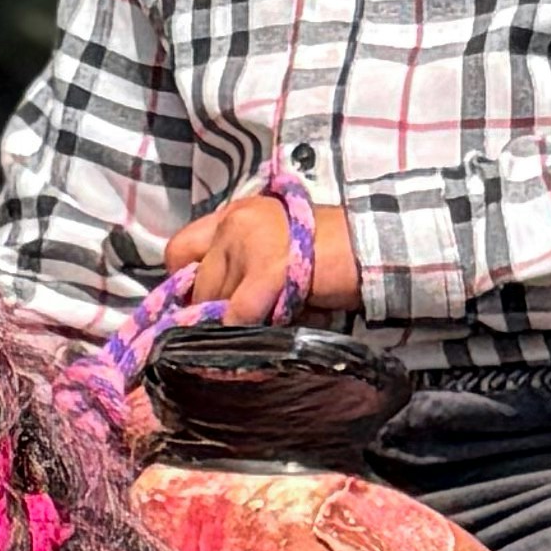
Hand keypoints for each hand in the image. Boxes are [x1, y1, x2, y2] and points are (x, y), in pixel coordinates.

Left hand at [162, 184, 359, 323]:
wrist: (371, 247)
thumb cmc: (329, 255)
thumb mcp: (274, 248)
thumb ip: (239, 266)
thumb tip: (209, 310)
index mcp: (235, 214)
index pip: (179, 249)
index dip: (186, 282)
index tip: (203, 303)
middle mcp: (235, 220)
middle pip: (199, 283)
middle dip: (214, 310)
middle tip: (242, 325)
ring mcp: (248, 240)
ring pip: (217, 300)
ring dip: (233, 324)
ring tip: (261, 327)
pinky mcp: (267, 266)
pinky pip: (240, 312)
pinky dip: (245, 331)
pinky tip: (260, 337)